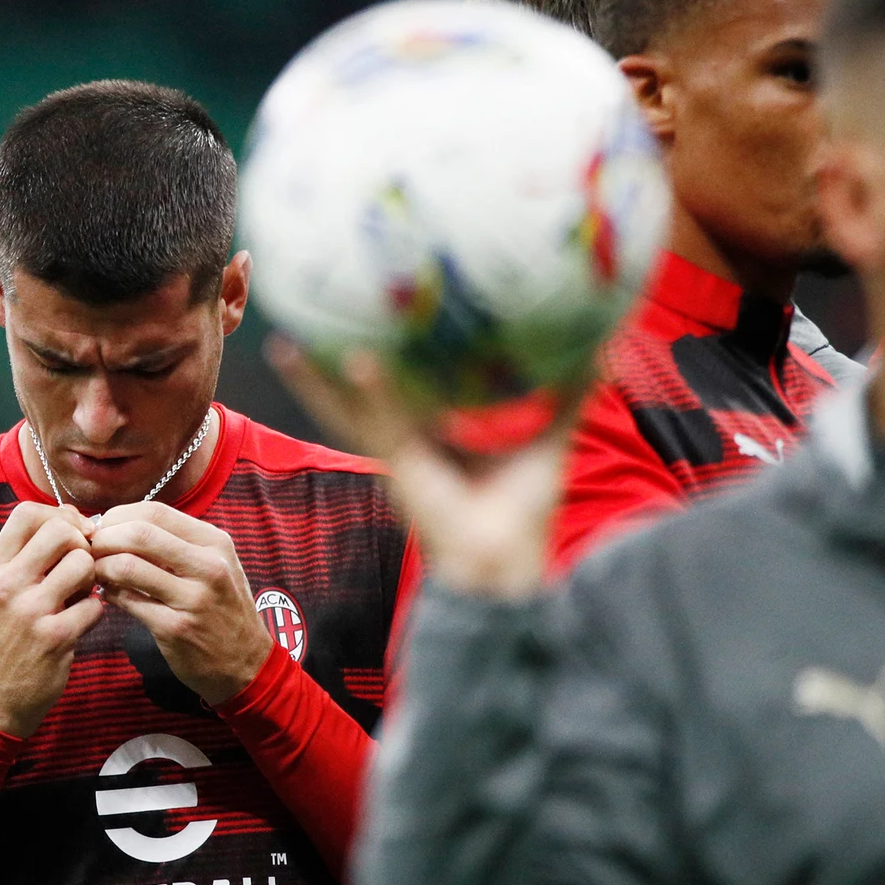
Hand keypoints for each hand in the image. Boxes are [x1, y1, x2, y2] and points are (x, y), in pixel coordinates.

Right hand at [0, 502, 105, 737]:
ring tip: (79, 596)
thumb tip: (67, 521)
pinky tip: (79, 624)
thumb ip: (21, 559)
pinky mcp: (56, 638)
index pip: (27, 513)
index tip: (72, 533)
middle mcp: (8, 584)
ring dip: (91, 579)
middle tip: (80, 566)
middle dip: (81, 544)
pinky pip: (95, 606)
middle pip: (61, 531)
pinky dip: (94, 613)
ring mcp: (32, 611)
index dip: (59, 515)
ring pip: (84, 564)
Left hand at [89, 502, 275, 704]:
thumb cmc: (222, 608)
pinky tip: (110, 595)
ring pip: (127, 566)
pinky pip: (128, 601)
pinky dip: (110, 594)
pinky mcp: (176, 628)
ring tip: (96, 573)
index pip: (154, 512)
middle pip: (138, 533)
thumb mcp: (215, 565)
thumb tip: (121, 524)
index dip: (119, 515)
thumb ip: (177, 543)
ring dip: (100, 567)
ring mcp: (193, 599)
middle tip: (90, 550)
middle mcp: (208, 566)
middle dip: (104, 538)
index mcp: (215, 542)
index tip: (104, 528)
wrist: (246, 663)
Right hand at [267, 334, 568, 600]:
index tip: (361, 321)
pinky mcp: (401, 471)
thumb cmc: (525, 514)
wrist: (509, 564)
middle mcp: (400, 448)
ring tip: (285, 345)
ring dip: (313, 382)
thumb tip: (599, 345)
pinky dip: (372, 395)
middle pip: (349, 399)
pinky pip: (381, 426)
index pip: (392, 394)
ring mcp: (394, 460)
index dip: (374, 362)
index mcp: (426, 442)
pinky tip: (359, 362)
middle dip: (320, 369)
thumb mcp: (545, 441)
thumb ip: (566, 395)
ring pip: (344, 413)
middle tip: (297, 327)